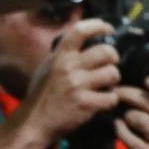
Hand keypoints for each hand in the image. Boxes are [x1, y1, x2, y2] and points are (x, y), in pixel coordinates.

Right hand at [16, 19, 119, 142]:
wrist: (34, 123)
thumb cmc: (41, 95)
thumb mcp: (47, 67)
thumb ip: (63, 54)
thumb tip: (81, 40)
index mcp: (60, 56)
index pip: (80, 31)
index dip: (98, 25)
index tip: (108, 29)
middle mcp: (69, 67)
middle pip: (106, 51)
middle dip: (113, 58)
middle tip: (110, 64)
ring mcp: (78, 86)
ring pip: (113, 74)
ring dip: (113, 80)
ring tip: (107, 85)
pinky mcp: (86, 105)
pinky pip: (111, 97)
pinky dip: (111, 100)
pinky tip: (103, 101)